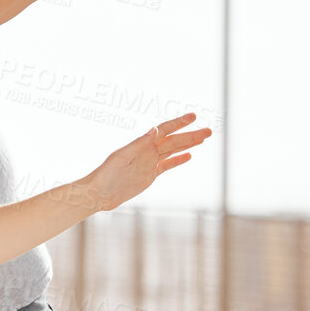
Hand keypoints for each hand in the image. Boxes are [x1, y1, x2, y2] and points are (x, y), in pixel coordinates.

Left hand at [83, 112, 209, 210]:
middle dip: (191, 135)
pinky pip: (167, 165)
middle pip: (173, 140)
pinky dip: (178, 160)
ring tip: (204, 138)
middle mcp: (146, 152)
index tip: (193, 117)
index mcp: (141, 145)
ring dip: (188, 144)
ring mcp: (149, 163)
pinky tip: (189, 155)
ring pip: (173, 151)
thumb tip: (155, 129)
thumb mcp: (122, 157)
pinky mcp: (149, 175)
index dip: (178, 123)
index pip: (164, 130)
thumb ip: (139, 143)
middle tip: (209, 130)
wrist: (99, 194)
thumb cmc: (106, 174)